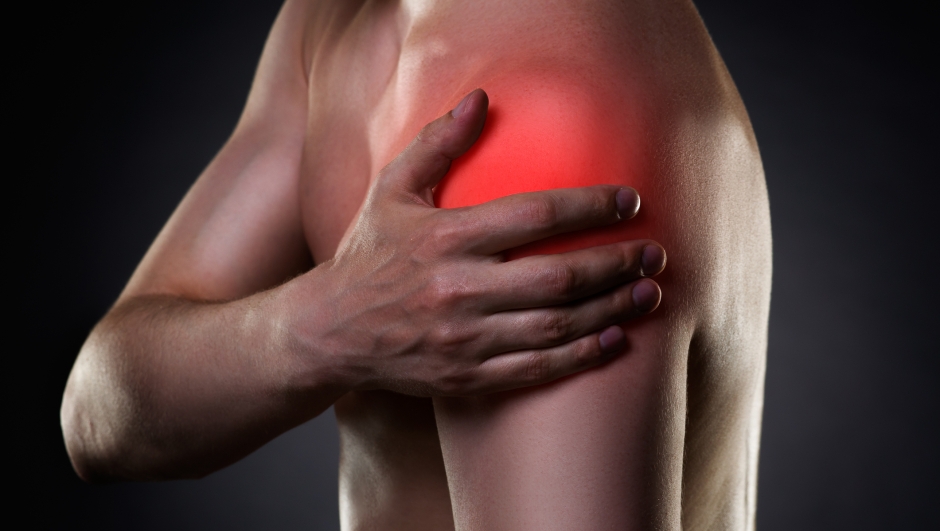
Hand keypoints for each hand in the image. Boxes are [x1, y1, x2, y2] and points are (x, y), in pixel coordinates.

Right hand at [289, 89, 665, 395]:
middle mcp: (457, 289)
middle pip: (557, 277)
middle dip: (616, 264)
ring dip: (611, 310)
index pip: (535, 216)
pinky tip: (613, 339)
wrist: (331, 331)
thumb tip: (481, 99)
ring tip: (648, 295)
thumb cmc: (369, 254)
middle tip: (654, 255)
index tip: (630, 201)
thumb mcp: (391, 191)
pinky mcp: (466, 376)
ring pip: (555, 326)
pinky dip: (580, 356)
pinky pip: (535, 369)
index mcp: (444, 238)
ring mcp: (463, 338)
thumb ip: (436, 144)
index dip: (591, 206)